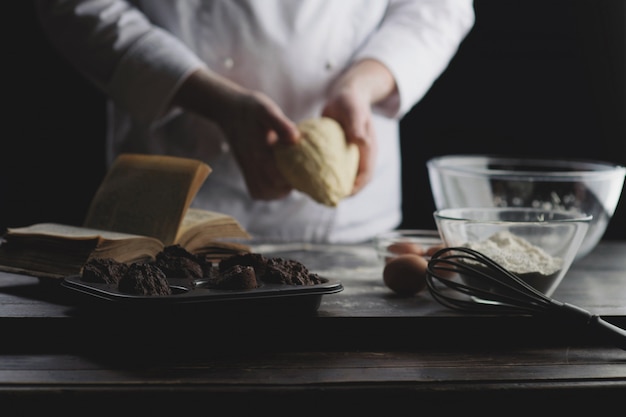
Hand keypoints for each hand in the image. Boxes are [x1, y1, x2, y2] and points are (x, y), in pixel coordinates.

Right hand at [173, 68, 299, 199]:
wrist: (228, 109)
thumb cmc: (251, 108)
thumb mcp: (266, 109)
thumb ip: (281, 124)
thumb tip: (296, 138)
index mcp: (257, 150)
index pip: (275, 176)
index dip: (292, 178)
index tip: (306, 171)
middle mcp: (250, 162)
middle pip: (269, 188)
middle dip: (287, 187)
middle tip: (300, 177)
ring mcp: (246, 168)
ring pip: (262, 192)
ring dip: (278, 192)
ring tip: (290, 180)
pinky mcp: (245, 170)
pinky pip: (255, 190)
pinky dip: (268, 192)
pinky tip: (279, 182)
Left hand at [322, 59, 396, 193]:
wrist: (344, 97)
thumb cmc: (351, 102)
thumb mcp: (354, 111)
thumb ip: (356, 125)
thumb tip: (361, 142)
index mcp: (367, 152)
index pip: (365, 176)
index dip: (355, 188)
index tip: (341, 195)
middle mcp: (358, 158)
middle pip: (352, 182)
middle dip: (339, 192)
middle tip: (323, 198)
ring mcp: (347, 158)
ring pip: (340, 177)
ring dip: (329, 185)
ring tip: (312, 192)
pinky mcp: (335, 155)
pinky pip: (329, 169)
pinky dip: (320, 175)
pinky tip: (304, 178)